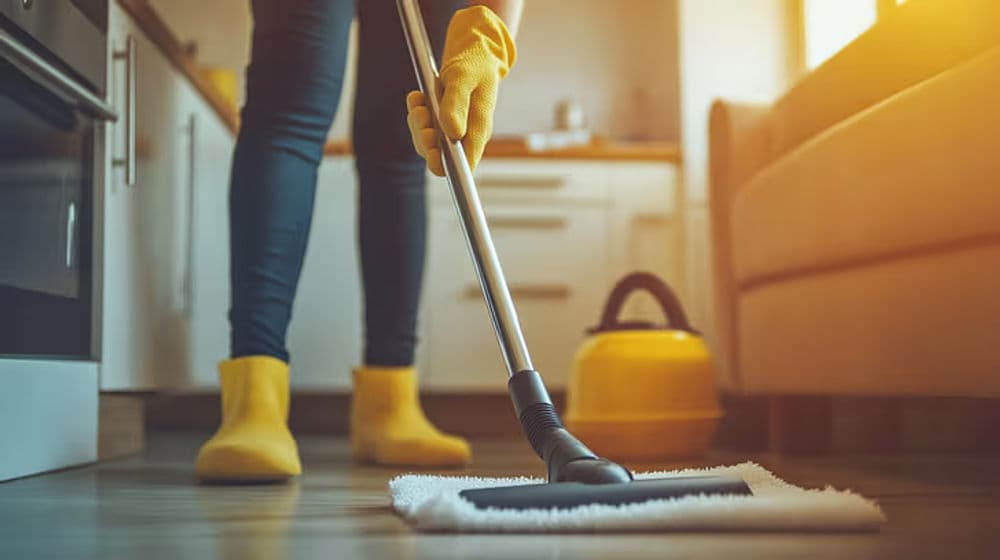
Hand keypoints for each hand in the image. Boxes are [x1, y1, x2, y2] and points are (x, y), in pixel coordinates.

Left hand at [406, 6, 515, 175]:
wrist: (475, 52)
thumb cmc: (474, 65)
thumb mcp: (465, 78)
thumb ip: (458, 104)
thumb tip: (452, 133)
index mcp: (479, 130)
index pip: (466, 164)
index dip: (448, 166)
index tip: (432, 154)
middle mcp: (466, 135)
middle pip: (440, 156)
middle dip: (425, 139)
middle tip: (422, 114)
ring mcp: (454, 130)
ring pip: (427, 142)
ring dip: (418, 125)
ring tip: (419, 102)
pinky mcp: (442, 122)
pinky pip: (423, 127)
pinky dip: (416, 113)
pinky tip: (417, 97)